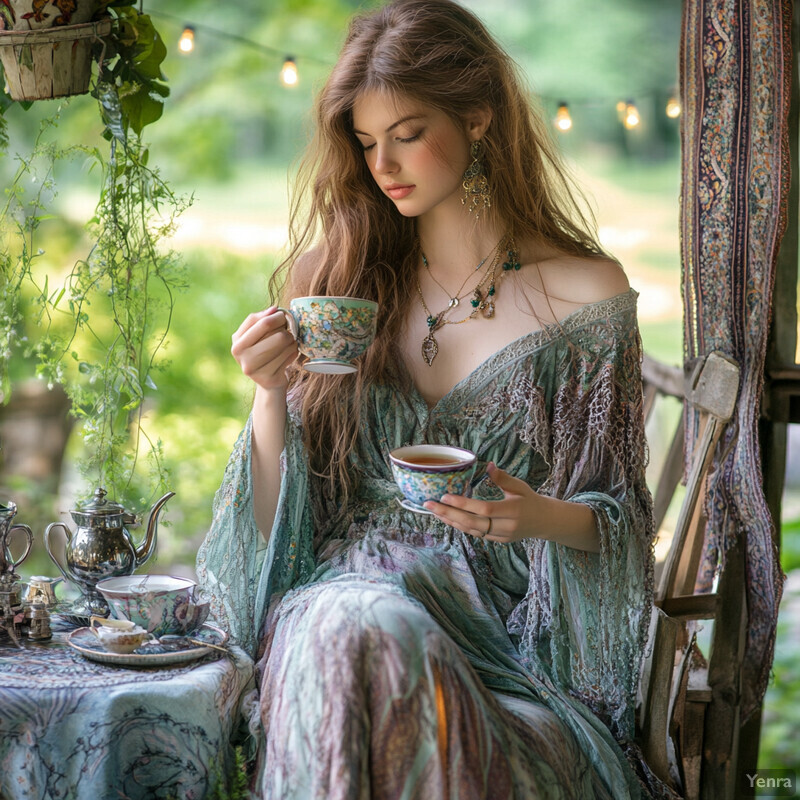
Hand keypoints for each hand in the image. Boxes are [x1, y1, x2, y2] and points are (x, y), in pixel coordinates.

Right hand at [231, 307, 297, 391]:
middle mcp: (243, 357)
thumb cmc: (262, 351)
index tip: (282, 317)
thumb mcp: (255, 335)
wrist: (267, 380)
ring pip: (286, 346)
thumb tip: (274, 309)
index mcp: (237, 343)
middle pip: (279, 336)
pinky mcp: (269, 379)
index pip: (262, 322)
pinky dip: (294, 352)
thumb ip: (261, 319)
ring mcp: (256, 370)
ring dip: (292, 341)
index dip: (278, 317)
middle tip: (289, 330)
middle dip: (288, 330)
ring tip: (288, 343)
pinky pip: (290, 357)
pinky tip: (289, 355)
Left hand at [423, 462, 600, 551]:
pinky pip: (475, 534)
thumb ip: (503, 478)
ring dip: (450, 521)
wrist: (544, 522)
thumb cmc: (531, 500)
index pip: (484, 508)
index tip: (445, 495)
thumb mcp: (520, 486)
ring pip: (471, 530)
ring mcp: (501, 536)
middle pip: (473, 522)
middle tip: (429, 504)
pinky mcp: (497, 541)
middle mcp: (506, 526)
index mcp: (513, 511)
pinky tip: (447, 518)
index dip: (463, 503)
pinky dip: (460, 526)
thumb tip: (489, 465)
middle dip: (448, 513)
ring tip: (433, 511)